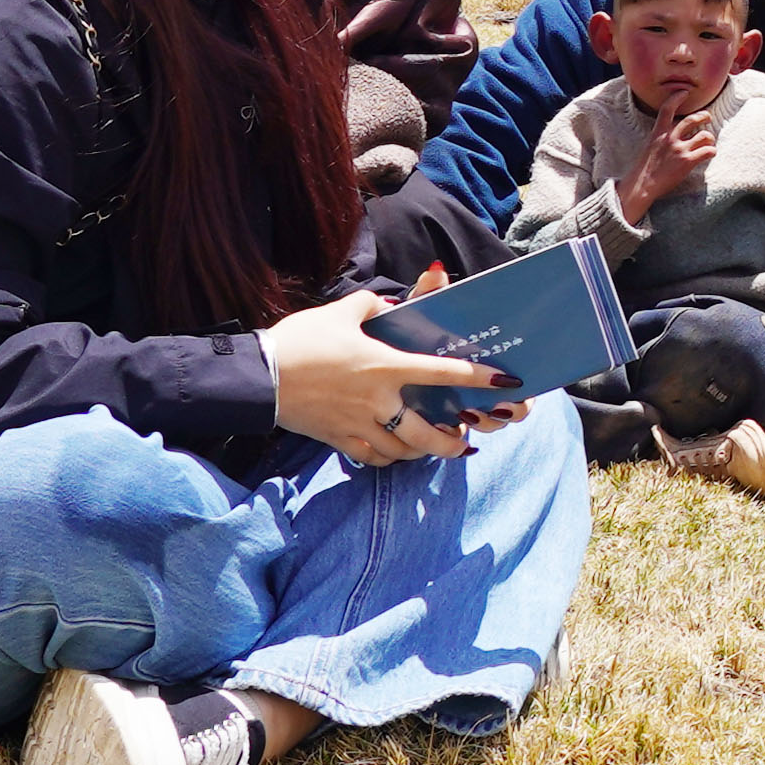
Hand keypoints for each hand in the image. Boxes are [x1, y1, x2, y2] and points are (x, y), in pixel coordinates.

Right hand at [264, 290, 511, 463]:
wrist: (258, 377)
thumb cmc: (300, 340)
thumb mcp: (340, 312)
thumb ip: (372, 306)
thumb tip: (389, 306)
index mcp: (384, 365)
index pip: (441, 372)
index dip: (477, 378)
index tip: (505, 382)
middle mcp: (378, 400)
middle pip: (426, 432)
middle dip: (451, 442)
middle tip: (464, 441)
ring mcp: (358, 424)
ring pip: (402, 450)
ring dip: (423, 452)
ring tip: (435, 449)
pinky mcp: (337, 439)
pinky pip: (372, 457)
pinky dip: (388, 458)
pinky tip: (395, 452)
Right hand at [613, 102, 721, 228]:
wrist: (642, 185)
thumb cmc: (645, 168)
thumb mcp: (650, 146)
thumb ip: (661, 137)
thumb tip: (674, 133)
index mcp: (658, 133)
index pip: (667, 109)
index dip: (676, 97)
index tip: (684, 92)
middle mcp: (670, 138)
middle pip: (692, 120)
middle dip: (704, 116)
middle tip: (708, 117)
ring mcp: (680, 149)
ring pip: (704, 135)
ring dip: (710, 138)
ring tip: (709, 142)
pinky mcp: (688, 161)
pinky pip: (708, 151)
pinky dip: (712, 151)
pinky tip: (710, 153)